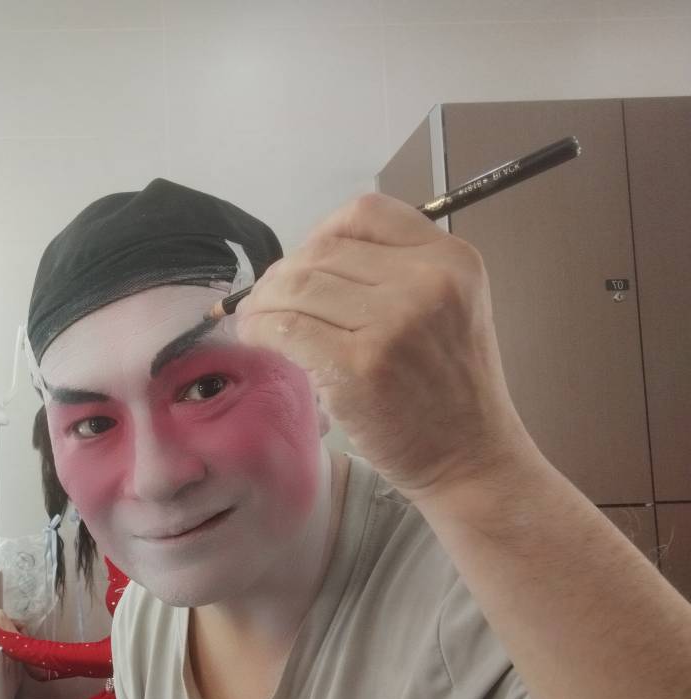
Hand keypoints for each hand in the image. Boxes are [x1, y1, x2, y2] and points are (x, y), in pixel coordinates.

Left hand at [236, 192, 542, 504]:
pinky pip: (287, 328)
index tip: (303, 264)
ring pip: (298, 286)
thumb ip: (393, 274)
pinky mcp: (359, 365)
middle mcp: (427, 281)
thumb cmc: (448, 391)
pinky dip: (259, 329)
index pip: (365, 214)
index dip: (320, 234)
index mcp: (451, 259)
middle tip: (265, 300)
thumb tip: (305, 261)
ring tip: (254, 319)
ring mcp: (393, 322)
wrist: (470, 459)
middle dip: (282, 274)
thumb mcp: (447, 309)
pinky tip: (255, 337)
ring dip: (262, 301)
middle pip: (322, 250)